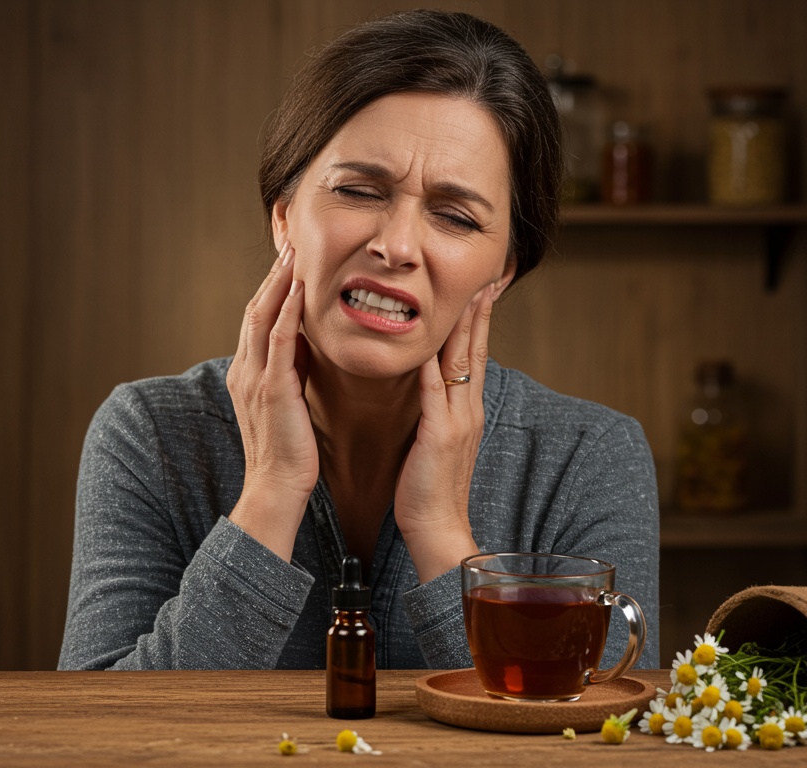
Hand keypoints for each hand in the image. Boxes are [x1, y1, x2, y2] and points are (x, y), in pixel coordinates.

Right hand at [225, 241, 316, 560]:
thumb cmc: (287, 454)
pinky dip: (286, 311)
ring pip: (263, 317)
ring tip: (293, 253)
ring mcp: (255, 378)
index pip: (258, 319)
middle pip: (256, 309)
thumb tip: (305, 345)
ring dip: (278, 283)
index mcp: (248, 373)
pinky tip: (298, 289)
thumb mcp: (288, 403)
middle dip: (272, 274)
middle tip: (289, 241)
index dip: (271, 287)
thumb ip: (291, 372)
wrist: (276, 489)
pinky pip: (279, 341)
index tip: (288, 259)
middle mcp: (245, 370)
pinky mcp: (272, 389)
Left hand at [393, 283, 496, 580]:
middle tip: (487, 273)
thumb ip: (438, 411)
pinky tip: (428, 341)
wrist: (437, 528)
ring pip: (462, 364)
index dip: (480, 319)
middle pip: (476, 349)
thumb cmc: (428, 488)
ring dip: (465, 326)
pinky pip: (435, 393)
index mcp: (467, 410)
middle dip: (481, 310)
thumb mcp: (437, 440)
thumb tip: (432, 384)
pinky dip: (431, 364)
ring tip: (468, 292)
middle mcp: (469, 410)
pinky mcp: (439, 436)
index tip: (484, 287)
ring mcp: (458, 421)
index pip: (476, 354)